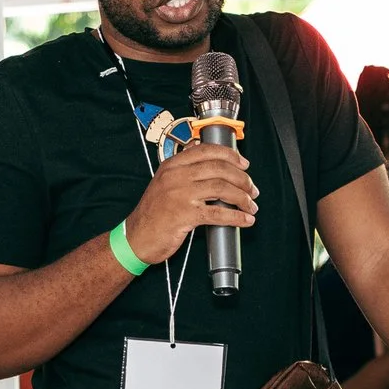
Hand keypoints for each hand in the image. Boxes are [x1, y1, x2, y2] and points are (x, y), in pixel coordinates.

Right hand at [122, 140, 255, 265]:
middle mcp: (176, 176)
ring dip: (242, 198)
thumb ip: (182, 168)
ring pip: (221, 189)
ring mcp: (180, 195)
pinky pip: (217, 213)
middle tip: (252, 190)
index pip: (207, 150)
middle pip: (219, 169)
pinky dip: (236, 217)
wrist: (136, 237)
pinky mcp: (184, 216)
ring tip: (251, 206)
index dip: (231, 155)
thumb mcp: (163, 182)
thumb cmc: (153, 213)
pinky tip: (245, 220)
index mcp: (172, 165)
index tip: (244, 164)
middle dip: (242, 179)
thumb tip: (203, 152)